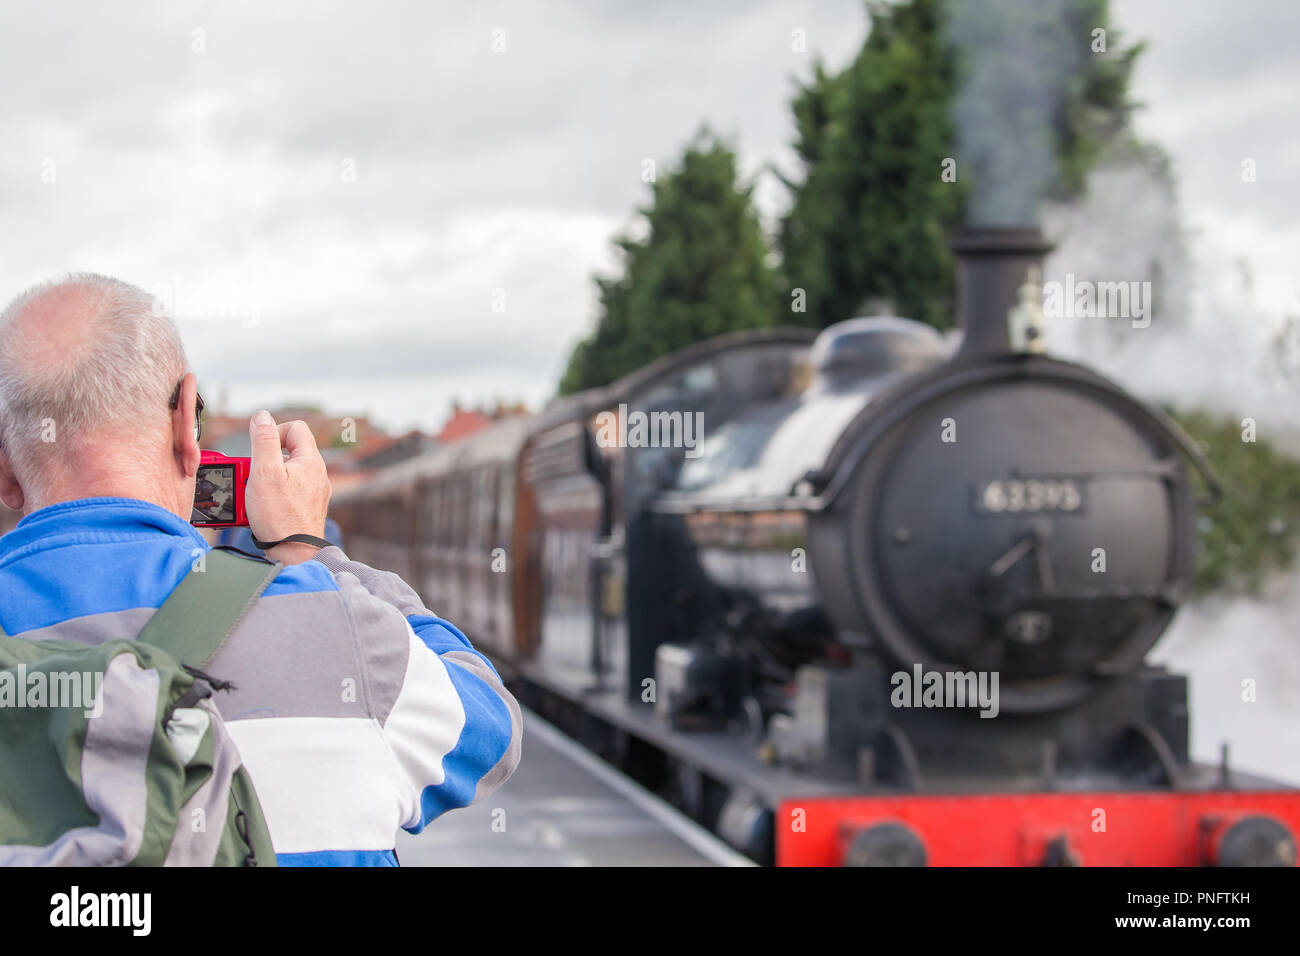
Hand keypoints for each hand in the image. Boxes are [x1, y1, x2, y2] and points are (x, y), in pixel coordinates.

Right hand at [245, 410, 331, 564]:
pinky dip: (270, 497)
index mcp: (311, 462)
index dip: (274, 432)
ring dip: (263, 481)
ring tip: (253, 497)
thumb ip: (263, 441)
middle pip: (287, 453)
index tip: (259, 449)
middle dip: (263, 461)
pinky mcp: (306, 510)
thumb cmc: (280, 517)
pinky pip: (285, 494)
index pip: (296, 428)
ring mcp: (313, 494)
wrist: (294, 556)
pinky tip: (260, 510)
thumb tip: (262, 416)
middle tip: (251, 477)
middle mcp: (317, 475)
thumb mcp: (265, 472)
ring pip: (283, 475)